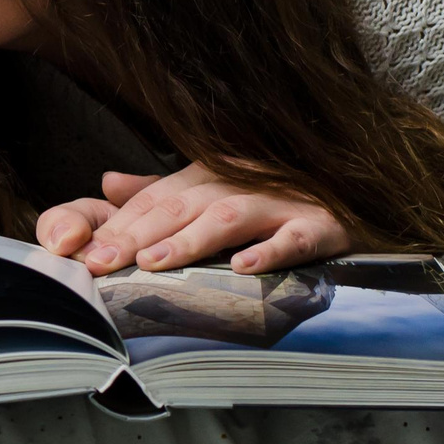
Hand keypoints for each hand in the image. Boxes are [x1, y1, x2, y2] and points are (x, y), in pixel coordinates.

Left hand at [38, 166, 352, 275]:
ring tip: (153, 263)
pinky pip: (294, 236)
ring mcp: (281, 201)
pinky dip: (270, 251)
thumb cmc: (280, 192)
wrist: (363, 187)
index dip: (116, 226)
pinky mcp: (321, 224)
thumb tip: (107, 181)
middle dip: (135, 236)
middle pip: (178, 208)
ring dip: (188, 241)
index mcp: (207, 174)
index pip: (153, 201)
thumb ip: (160, 189)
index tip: (80, 254)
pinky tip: (243, 268)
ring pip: (226, 218)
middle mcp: (238, 182)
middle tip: (100, 263)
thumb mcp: (215, 185)